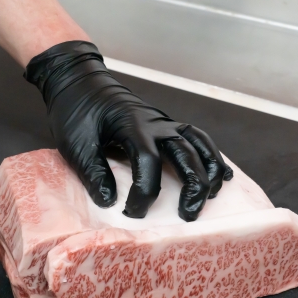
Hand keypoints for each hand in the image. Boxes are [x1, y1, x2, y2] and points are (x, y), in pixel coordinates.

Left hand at [25, 41, 232, 220]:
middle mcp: (156, 123)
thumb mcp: (75, 144)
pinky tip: (222, 175)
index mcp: (132, 125)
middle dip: (193, 186)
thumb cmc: (75, 112)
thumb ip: (93, 172)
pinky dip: (213, 157)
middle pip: (186, 154)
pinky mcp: (166, 126)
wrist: (79, 82)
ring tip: (211, 197)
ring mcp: (164, 123)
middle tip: (188, 215)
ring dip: (209, 171)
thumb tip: (110, 201)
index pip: (148, 161)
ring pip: (199, 145)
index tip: (132, 212)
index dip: (145, 191)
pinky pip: (198, 139)